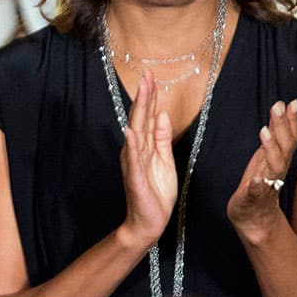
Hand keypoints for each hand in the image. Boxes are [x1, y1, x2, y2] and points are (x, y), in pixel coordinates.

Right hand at [119, 70, 177, 248]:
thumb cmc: (155, 192)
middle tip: (146, 75)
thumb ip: (162, 137)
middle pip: (141, 118)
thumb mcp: (165, 160)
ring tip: (141, 92)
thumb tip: (162, 114)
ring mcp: (134, 162)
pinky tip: (131, 131)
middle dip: (144, 96)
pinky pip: (134, 158)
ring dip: (139, 112)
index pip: (147, 116)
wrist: (148, 221)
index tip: (151, 76)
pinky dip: (132, 144)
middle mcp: (136, 150)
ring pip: (137, 131)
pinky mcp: (135, 177)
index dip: (150, 96)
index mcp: (144, 145)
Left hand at [227, 100, 296, 242]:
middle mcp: (275, 172)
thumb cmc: (259, 184)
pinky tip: (255, 180)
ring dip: (271, 150)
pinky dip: (257, 186)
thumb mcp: (266, 154)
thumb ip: (274, 134)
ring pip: (274, 168)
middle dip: (282, 127)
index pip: (290, 138)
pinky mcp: (251, 199)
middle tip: (278, 107)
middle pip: (284, 148)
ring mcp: (265, 186)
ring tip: (264, 132)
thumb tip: (280, 108)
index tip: (292, 103)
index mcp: (278, 161)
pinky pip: (256, 193)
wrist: (254, 218)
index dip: (292, 121)